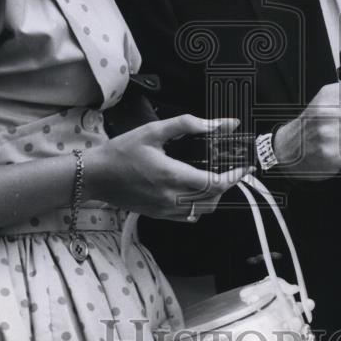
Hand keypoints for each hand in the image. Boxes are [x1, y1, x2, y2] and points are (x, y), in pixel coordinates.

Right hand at [86, 115, 253, 219]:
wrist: (95, 176)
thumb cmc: (121, 151)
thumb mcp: (154, 131)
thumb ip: (189, 125)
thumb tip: (221, 124)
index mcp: (172, 176)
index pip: (215, 183)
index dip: (235, 177)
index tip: (246, 168)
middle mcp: (171, 198)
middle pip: (213, 199)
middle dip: (228, 185)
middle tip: (233, 170)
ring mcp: (165, 210)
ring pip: (203, 210)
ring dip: (215, 196)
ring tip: (217, 178)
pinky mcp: (158, 215)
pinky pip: (189, 216)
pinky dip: (200, 206)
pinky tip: (197, 191)